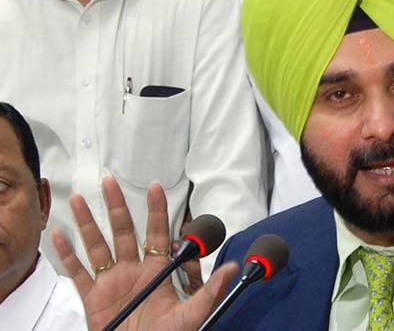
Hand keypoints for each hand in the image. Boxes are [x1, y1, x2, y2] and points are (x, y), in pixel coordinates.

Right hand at [51, 177, 237, 330]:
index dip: (156, 209)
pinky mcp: (93, 298)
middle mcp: (133, 270)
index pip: (156, 232)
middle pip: (123, 230)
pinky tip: (59, 235)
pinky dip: (67, 254)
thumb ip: (211, 290)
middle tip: (109, 181)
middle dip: (116, 205)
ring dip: (87, 222)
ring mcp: (111, 282)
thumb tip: (234, 268)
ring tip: (78, 198)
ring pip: (97, 245)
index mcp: (156, 270)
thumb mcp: (193, 313)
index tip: (155, 187)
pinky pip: (77, 272)